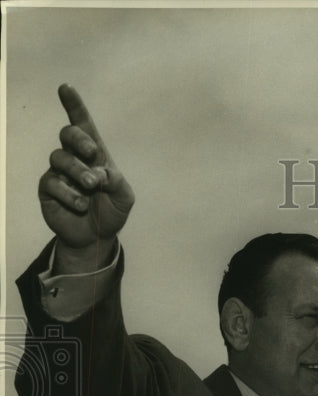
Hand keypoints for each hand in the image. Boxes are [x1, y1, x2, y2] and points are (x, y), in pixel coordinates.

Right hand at [38, 84, 133, 263]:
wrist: (97, 237)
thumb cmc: (111, 211)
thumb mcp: (123, 196)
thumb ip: (116, 180)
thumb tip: (98, 171)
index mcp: (95, 155)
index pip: (83, 125)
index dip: (74, 106)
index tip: (66, 87)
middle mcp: (74, 159)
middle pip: (68, 134)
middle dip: (79, 139)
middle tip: (93, 154)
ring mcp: (58, 172)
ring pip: (59, 158)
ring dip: (78, 171)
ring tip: (93, 187)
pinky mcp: (47, 189)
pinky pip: (53, 183)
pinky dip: (70, 194)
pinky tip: (81, 205)